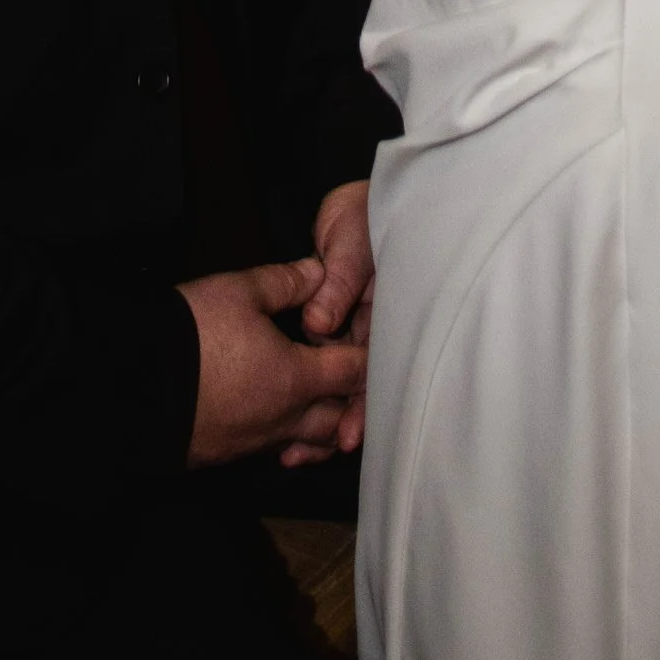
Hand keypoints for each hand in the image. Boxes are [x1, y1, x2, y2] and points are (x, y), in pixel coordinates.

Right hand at [182, 253, 366, 468]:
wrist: (135, 387)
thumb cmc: (192, 334)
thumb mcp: (240, 291)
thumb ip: (286, 282)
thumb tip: (318, 272)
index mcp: (297, 379)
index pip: (352, 374)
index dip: (368, 360)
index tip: (377, 348)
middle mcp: (284, 419)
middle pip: (336, 420)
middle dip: (350, 404)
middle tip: (354, 385)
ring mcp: (254, 442)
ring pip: (304, 441)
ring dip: (319, 426)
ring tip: (321, 410)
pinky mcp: (226, 454)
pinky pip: (269, 447)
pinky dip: (283, 436)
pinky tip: (274, 422)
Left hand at [297, 182, 374, 459]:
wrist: (360, 204)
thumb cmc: (364, 220)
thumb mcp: (353, 249)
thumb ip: (339, 287)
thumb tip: (318, 324)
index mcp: (378, 319)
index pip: (369, 371)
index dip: (357, 404)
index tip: (344, 435)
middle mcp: (362, 332)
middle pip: (352, 388)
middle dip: (338, 424)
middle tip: (318, 455)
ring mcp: (343, 332)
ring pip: (330, 385)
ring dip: (316, 421)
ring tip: (294, 455)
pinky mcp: (323, 329)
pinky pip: (311, 367)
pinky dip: (298, 395)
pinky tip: (281, 427)